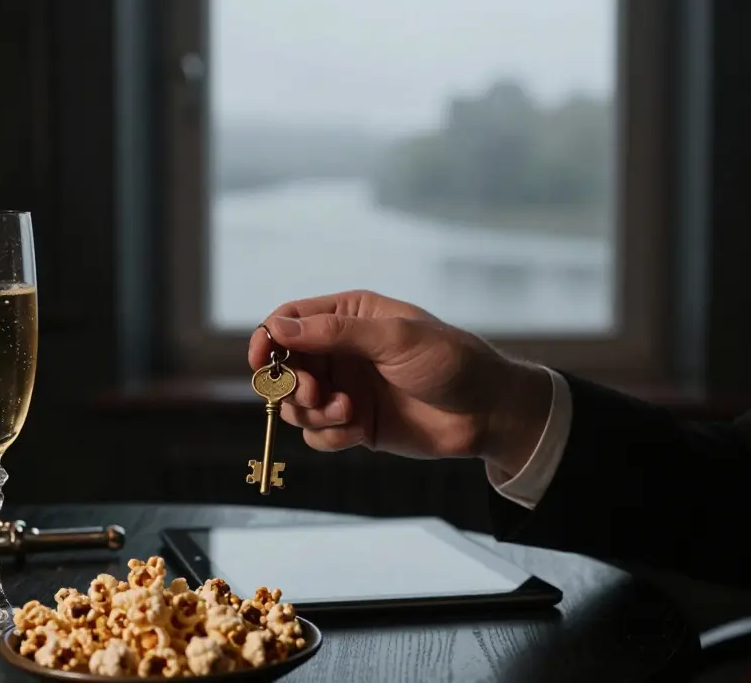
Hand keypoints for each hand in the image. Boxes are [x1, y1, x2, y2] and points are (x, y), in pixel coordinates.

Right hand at [247, 290, 552, 472]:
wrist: (489, 412)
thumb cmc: (450, 361)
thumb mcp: (394, 338)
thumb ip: (335, 333)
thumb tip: (278, 328)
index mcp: (350, 316)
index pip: (290, 320)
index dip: (268, 338)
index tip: (261, 361)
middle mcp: (342, 351)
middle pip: (285, 366)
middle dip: (290, 383)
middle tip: (315, 393)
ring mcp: (347, 388)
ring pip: (297, 404)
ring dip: (311, 411)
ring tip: (346, 412)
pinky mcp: (355, 424)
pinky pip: (319, 434)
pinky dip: (329, 435)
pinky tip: (356, 430)